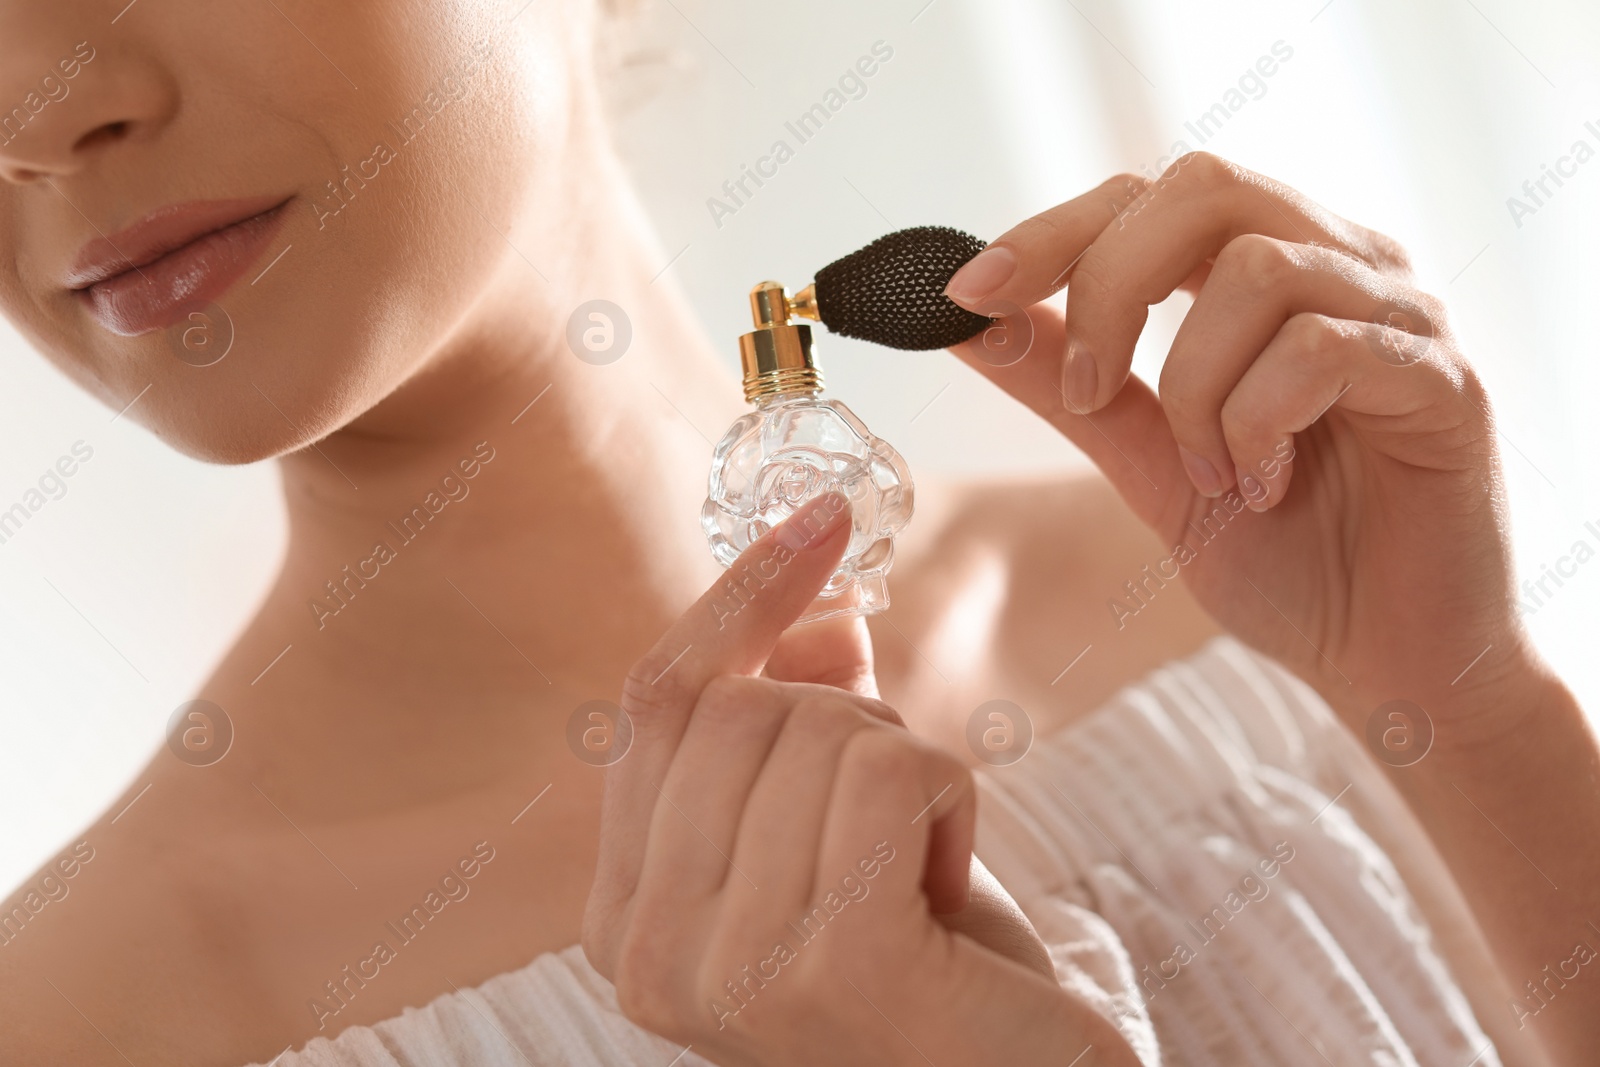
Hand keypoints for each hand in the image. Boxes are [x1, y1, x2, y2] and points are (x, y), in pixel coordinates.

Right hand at [582, 493, 1136, 1065]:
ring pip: (819, 728)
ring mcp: (730, 973)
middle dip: (848, 720)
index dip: (741, 600)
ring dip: (908, 769)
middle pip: (735, 708)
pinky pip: (892, 770)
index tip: (825, 518)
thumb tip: (815, 597)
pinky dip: (954, 801)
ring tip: (922, 875)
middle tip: (894, 819)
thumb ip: (799, 721)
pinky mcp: (834, 969)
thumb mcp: (840, 833)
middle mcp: (649, 957)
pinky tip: (951, 893)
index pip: (655, 702)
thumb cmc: (927, 970)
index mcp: (626, 919)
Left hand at [946, 154, 1523, 732]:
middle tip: (1090, 394)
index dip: (1049, 232)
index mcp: (1270, 271)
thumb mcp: (1145, 462)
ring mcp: (1402, 313)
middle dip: (1110, 289)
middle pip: (1203, 189)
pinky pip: (1318, 348)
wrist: (1384, 659)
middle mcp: (1341, 266)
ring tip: (1211, 474)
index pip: (1149, 196)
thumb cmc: (1281, 555)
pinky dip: (1257, 423)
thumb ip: (1069, 382)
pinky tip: (1265, 488)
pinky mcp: (1446, 376)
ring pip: (1255, 271)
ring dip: (1195, 388)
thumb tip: (967, 318)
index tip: (965, 293)